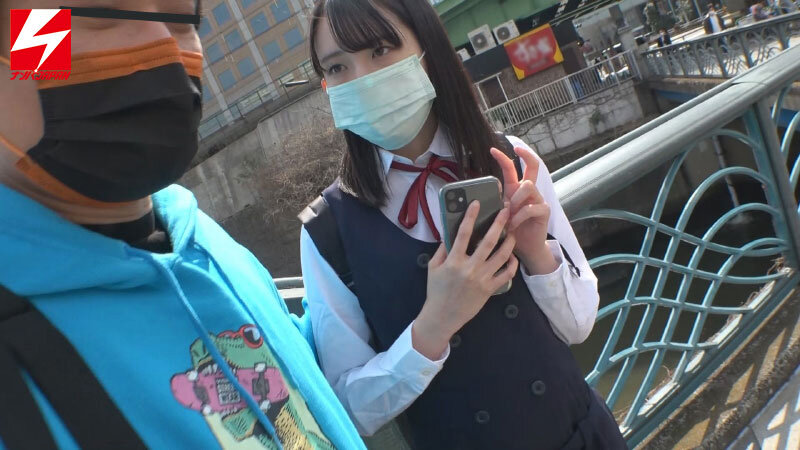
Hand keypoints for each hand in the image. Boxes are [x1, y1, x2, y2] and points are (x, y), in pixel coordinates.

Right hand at [412, 201, 517, 359]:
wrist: (442, 316)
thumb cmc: (436, 291)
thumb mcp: (433, 268)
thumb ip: (442, 250)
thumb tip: (450, 233)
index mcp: (453, 261)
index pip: (463, 233)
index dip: (470, 216)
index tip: (476, 203)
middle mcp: (469, 268)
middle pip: (488, 241)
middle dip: (499, 223)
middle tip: (505, 210)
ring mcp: (481, 279)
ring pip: (502, 256)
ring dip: (509, 241)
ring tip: (512, 232)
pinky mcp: (489, 289)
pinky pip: (506, 274)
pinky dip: (511, 264)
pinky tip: (512, 255)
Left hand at [490, 146, 557, 274]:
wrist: (525, 247)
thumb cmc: (510, 230)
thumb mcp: (498, 215)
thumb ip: (492, 205)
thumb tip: (474, 199)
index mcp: (516, 189)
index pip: (512, 169)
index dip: (503, 157)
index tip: (492, 149)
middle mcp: (529, 191)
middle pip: (534, 166)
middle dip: (526, 155)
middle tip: (517, 149)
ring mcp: (538, 200)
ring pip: (528, 186)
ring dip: (515, 198)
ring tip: (508, 213)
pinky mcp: (544, 211)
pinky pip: (530, 208)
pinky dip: (518, 217)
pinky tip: (512, 225)